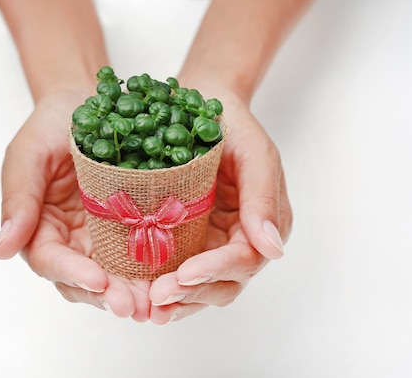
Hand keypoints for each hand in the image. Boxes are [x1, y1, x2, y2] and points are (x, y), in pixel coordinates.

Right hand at [0, 89, 151, 321]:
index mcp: (40, 227)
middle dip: (108, 296)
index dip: (73, 274)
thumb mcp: (29, 152)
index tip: (98, 281)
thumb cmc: (54, 123)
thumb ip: (18, 197)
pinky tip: (173, 283)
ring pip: (115, 278)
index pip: (51, 260)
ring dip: (133, 294)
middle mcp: (71, 241)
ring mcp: (102, 239)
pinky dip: (154, 274)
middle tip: (133, 306)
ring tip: (155, 305)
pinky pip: (141, 258)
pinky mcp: (131, 231)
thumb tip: (1, 249)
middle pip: (84, 281)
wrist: (93, 103)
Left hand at [148, 86, 292, 323]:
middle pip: (222, 284)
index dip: (216, 270)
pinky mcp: (183, 240)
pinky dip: (160, 285)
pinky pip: (174, 270)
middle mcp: (238, 241)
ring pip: (198, 287)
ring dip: (176, 301)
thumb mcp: (254, 152)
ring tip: (147, 307)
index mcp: (262, 224)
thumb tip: (273, 250)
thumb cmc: (233, 125)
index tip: (186, 274)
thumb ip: (263, 197)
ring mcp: (210, 244)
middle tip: (158, 296)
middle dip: (192, 294)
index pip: (244, 259)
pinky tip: (138, 293)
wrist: (202, 104)